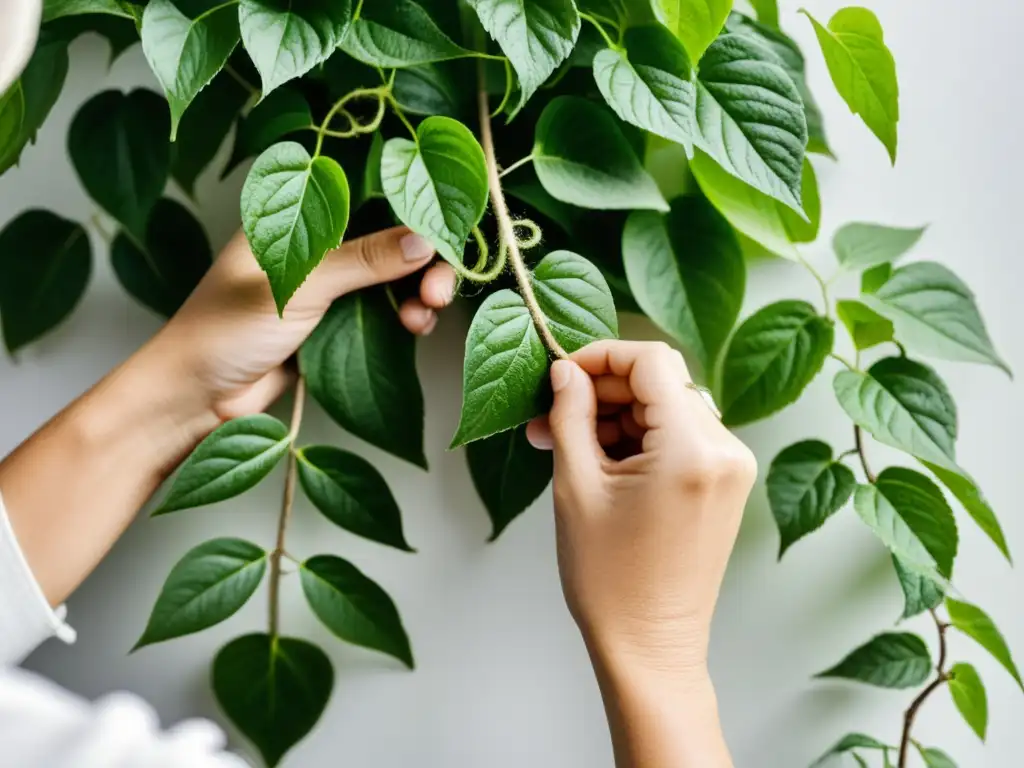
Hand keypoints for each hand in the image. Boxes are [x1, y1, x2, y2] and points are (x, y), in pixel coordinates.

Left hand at [149, 226, 453, 421]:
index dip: (409, 207)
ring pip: (392, 276)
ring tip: (425, 315)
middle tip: (440, 288)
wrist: (193, 399)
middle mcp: (313, 242)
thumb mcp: (296, 286)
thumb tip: (424, 240)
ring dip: (418, 291)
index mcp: (293, 213)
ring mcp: (326, 284)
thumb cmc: (224, 330)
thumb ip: (362, 260)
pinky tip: (413, 329)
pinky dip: (405, 316)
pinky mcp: (334, 323)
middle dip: (423, 260)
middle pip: (388, 235)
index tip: (445, 229)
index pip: (364, 193)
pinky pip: (383, 310)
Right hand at [526, 340, 756, 673]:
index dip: (601, 356)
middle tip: (548, 414)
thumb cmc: (609, 579)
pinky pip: (680, 436)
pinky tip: (598, 459)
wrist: (650, 647)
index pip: (651, 360)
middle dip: (601, 390)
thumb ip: (572, 416)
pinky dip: (639, 438)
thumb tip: (566, 371)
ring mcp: (732, 468)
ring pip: (668, 407)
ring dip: (617, 416)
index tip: (561, 372)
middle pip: (661, 382)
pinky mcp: (726, 484)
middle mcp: (726, 450)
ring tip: (564, 443)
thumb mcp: (577, 487)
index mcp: (693, 449)